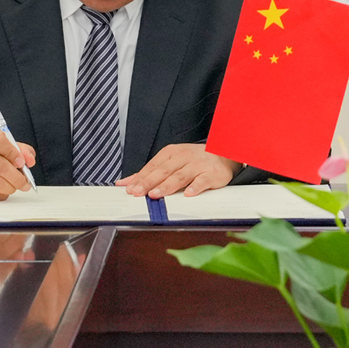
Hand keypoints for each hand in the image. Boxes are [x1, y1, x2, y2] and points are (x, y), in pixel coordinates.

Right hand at [0, 125, 36, 200]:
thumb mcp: (4, 144)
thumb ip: (20, 149)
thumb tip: (29, 160)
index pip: (0, 142)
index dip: (14, 154)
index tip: (23, 163)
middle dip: (17, 177)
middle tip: (25, 182)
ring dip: (10, 188)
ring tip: (15, 186)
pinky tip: (1, 190)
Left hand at [116, 143, 239, 197]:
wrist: (223, 154)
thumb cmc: (193, 160)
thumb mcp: (171, 162)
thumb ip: (149, 173)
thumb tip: (125, 183)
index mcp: (171, 153)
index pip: (153, 166)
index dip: (140, 178)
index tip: (129, 189)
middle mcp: (183, 157)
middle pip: (164, 171)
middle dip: (149, 182)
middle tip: (138, 193)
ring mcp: (197, 164)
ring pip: (180, 176)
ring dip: (167, 185)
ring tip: (156, 194)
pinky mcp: (211, 173)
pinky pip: (202, 180)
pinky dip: (195, 187)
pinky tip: (188, 194)